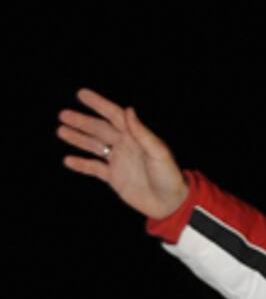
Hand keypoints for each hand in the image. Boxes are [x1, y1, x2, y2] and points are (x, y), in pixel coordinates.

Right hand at [57, 88, 188, 219]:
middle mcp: (124, 145)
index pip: (114, 115)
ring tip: (61, 131)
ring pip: (94, 146)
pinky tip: (68, 160)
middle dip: (81, 122)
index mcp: (135, 136)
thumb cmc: (169, 176)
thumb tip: (128, 110)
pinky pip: (94, 168)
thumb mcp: (158, 153)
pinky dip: (81, 164)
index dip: (98, 104)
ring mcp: (118, 161)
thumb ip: (142, 132)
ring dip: (78, 139)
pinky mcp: (115, 178)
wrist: (170, 204)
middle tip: (63, 115)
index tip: (82, 94)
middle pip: (99, 129)